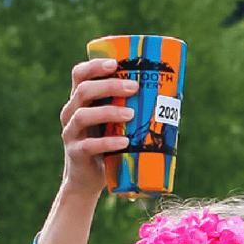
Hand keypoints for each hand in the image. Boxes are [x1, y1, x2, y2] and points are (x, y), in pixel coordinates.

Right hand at [59, 58, 135, 199]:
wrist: (88, 180)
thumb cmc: (108, 147)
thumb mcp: (116, 125)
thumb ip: (130, 111)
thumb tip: (172, 100)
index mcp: (80, 101)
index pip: (79, 76)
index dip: (94, 66)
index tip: (115, 63)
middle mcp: (71, 113)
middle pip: (83, 91)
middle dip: (109, 86)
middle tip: (134, 87)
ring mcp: (71, 133)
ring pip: (83, 115)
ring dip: (109, 112)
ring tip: (131, 114)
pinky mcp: (76, 153)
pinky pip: (89, 145)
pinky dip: (108, 143)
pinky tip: (124, 142)